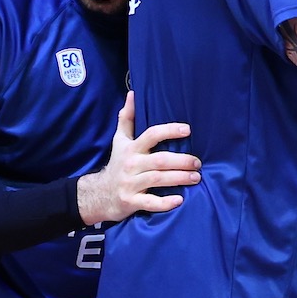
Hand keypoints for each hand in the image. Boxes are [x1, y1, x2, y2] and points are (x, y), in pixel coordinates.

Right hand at [75, 93, 201, 223]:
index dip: (169, 131)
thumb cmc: (117, 164)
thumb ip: (127, 118)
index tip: (187, 130)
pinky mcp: (130, 201)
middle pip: (159, 160)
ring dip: (179, 178)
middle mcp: (131, 165)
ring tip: (196, 178)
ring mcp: (130, 184)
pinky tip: (180, 200)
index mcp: (131, 148)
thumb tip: (133, 94)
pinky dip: (165, 203)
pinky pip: (150, 202)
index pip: (151, 135)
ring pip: (157, 179)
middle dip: (181, 160)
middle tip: (198, 162)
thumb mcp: (119, 141)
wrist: (98, 194)